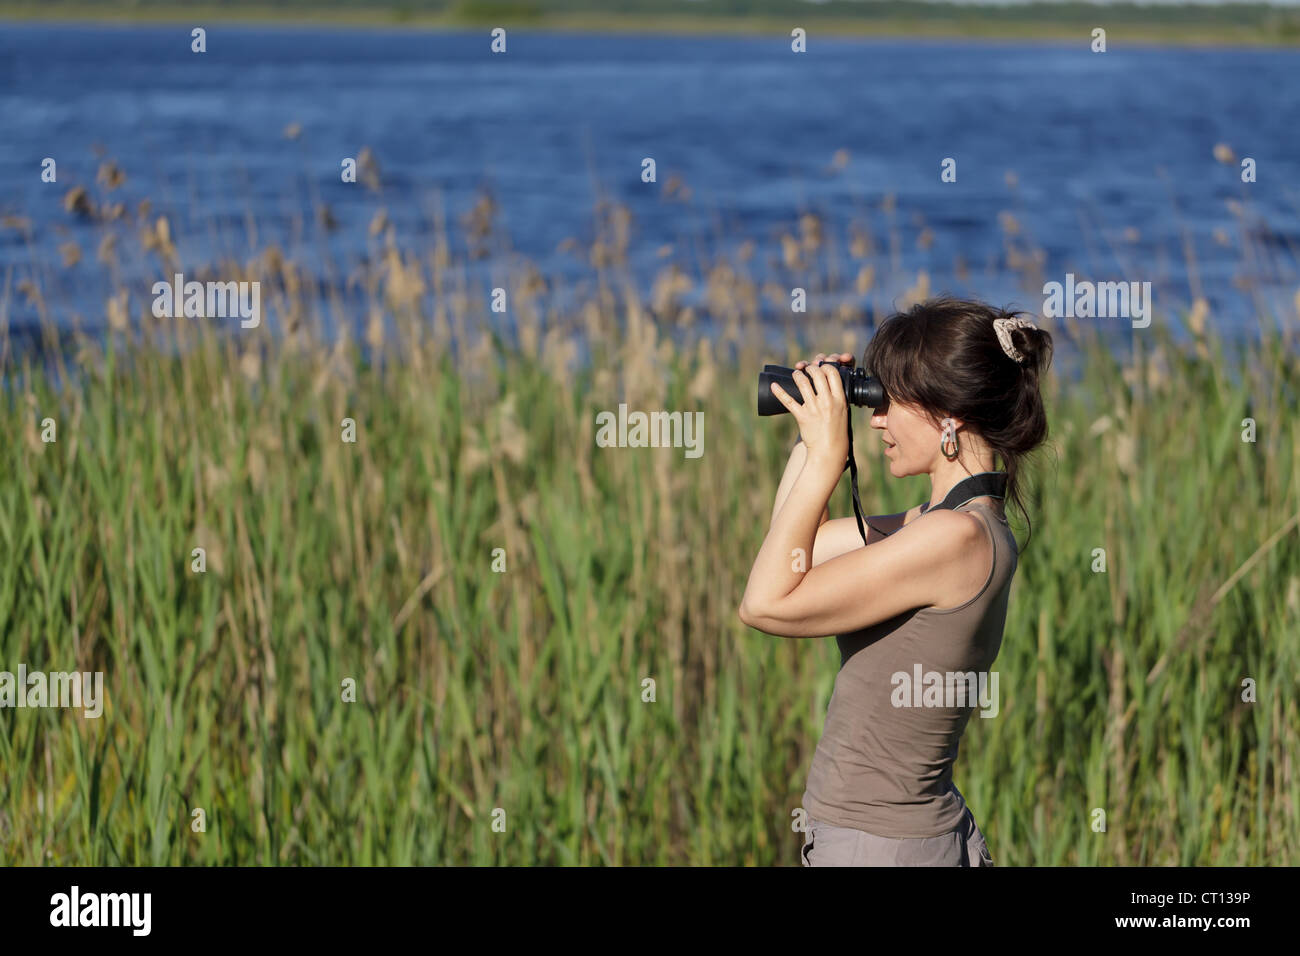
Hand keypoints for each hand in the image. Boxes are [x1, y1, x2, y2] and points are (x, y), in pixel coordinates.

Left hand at [770, 353, 849, 469]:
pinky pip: (789, 401)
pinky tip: (774, 385)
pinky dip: (780, 392)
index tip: (820, 367)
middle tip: (806, 369)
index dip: (825, 366)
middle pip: (817, 374)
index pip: (832, 373)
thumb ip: (837, 398)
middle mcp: (827, 402)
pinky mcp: (802, 416)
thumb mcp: (843, 412)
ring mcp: (814, 409)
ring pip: (803, 383)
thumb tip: (829, 383)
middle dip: (810, 368)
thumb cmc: (837, 431)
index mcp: (839, 399)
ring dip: (798, 374)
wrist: (829, 450)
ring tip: (796, 373)